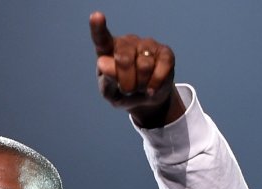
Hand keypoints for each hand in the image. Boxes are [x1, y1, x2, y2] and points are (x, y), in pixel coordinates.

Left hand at [89, 11, 185, 127]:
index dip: (98, 27)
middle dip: (126, 82)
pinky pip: (161, 69)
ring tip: (140, 87)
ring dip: (141, 85)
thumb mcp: (111, 93)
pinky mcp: (165, 52)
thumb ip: (106, 81)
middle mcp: (127, 42)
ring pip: (144, 66)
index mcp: (108, 50)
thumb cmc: (123, 92)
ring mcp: (147, 44)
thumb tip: (104, 63)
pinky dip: (155, 84)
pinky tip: (151, 88)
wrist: (147, 98)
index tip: (96, 17)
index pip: (101, 38)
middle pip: (124, 59)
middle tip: (128, 90)